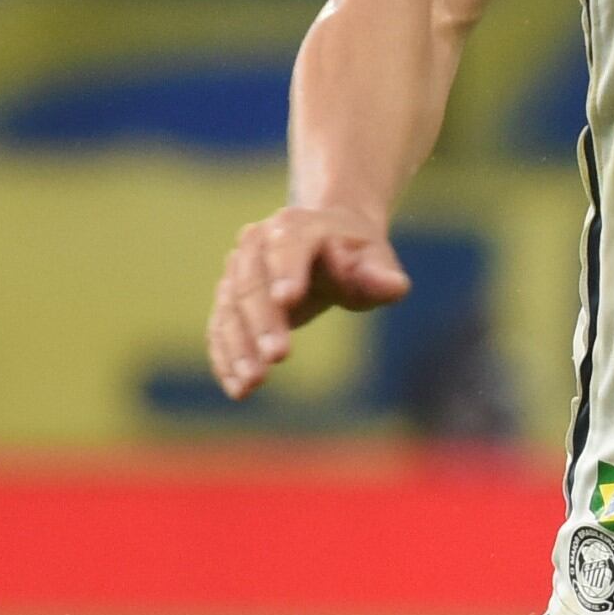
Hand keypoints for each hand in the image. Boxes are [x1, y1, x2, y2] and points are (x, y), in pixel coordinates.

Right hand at [207, 206, 409, 397]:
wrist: (328, 243)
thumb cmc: (356, 257)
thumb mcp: (376, 261)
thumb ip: (382, 275)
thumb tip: (393, 285)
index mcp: (297, 226)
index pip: (288, 245)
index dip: (287, 271)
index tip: (288, 300)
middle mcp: (258, 243)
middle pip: (252, 281)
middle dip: (263, 320)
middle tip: (277, 356)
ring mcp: (237, 270)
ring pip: (230, 307)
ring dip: (239, 346)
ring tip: (253, 382)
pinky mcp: (229, 299)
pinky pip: (220, 328)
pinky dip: (226, 358)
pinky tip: (238, 389)